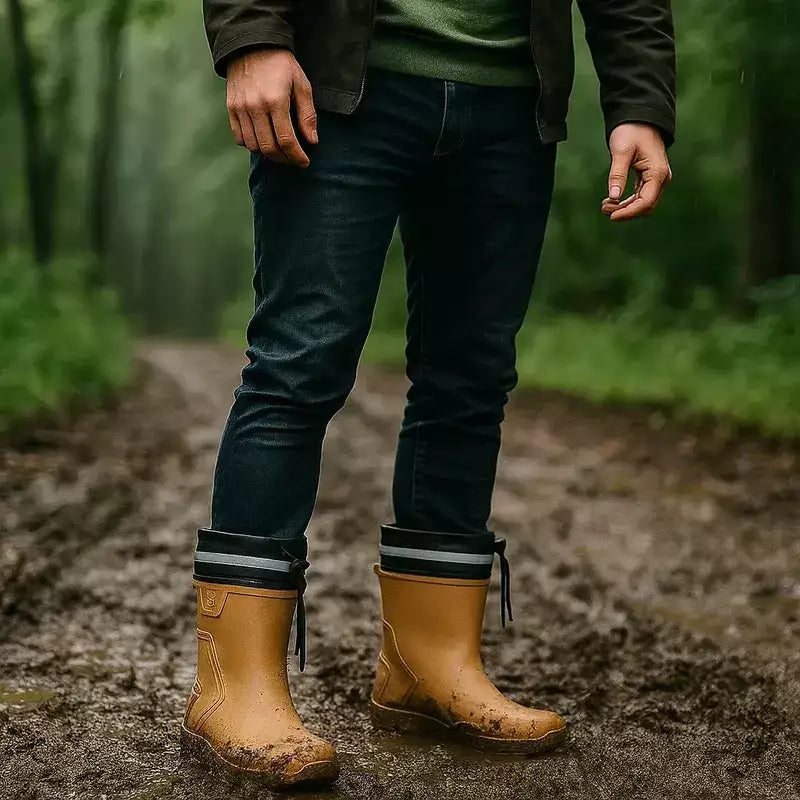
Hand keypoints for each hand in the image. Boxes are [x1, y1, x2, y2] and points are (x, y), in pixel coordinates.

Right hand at [226, 48, 317, 166]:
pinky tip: (263, 141)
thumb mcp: (301, 84)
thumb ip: (307, 114)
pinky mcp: (231, 108)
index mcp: (276, 101)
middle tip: (293, 159)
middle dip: (284, 159)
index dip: (297, 156)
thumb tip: (312, 141)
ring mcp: (241, 108)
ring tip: (280, 152)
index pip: (286, 140)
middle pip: (269, 148)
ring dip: (268, 154)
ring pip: (254, 146)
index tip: (304, 162)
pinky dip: (252, 145)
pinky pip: (239, 137)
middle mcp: (256, 107)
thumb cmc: (280, 64)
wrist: (251, 44)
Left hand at [601, 123, 670, 220]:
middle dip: (625, 211)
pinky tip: (612, 200)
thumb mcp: (622, 152)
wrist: (640, 117)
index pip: (645, 202)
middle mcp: (661, 178)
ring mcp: (657, 179)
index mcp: (657, 173)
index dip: (628, 212)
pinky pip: (640, 195)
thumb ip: (618, 174)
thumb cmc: (632, 131)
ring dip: (624, 207)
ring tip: (605, 206)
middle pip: (645, 206)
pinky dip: (627, 201)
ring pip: (642, 202)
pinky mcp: (650, 178)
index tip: (611, 216)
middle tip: (604, 209)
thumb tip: (614, 197)